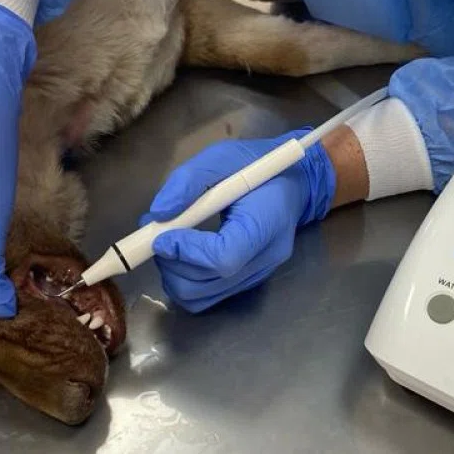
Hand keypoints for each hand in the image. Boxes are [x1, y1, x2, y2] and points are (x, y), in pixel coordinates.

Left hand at [142, 129, 335, 312]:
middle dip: (172, 264)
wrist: (295, 183)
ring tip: (169, 246)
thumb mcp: (223, 156)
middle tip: (158, 238)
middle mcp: (264, 258)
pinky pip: (206, 296)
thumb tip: (158, 214)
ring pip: (201, 297)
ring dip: (174, 275)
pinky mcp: (246, 283)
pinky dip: (185, 280)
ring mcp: (257, 276)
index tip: (162, 235)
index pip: (224, 257)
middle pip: (207, 284)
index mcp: (266, 223)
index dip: (187, 251)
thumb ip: (189, 180)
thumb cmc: (258, 165)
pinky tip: (183, 255)